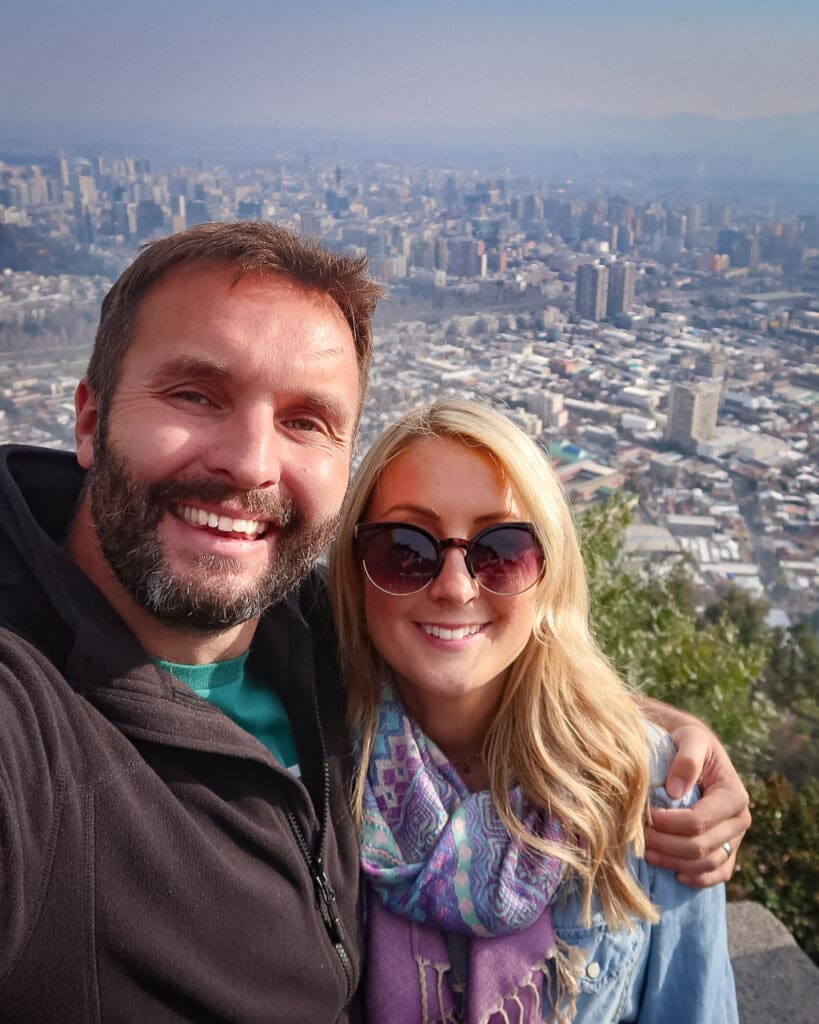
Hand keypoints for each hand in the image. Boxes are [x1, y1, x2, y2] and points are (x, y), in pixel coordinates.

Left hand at [644, 724, 750, 887]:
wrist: (695, 749)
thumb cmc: (690, 742)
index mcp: (734, 795)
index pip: (698, 822)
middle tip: (637, 837)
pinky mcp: (728, 849)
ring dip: (674, 863)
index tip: (644, 816)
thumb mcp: (690, 739)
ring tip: (646, 852)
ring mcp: (735, 838)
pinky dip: (697, 879)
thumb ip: (686, 760)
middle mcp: (740, 820)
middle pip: (700, 847)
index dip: (668, 825)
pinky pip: (718, 874)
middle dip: (665, 845)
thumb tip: (676, 792)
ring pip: (707, 864)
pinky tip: (674, 873)